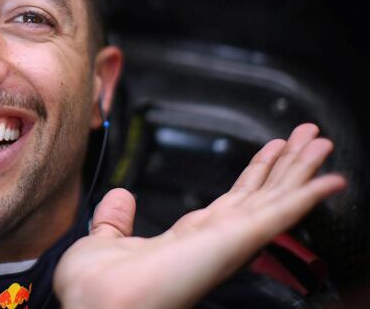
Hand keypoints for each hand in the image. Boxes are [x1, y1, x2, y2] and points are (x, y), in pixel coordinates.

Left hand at [54, 124, 345, 308]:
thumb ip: (116, 220)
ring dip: (301, 170)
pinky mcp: (236, 240)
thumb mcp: (105, 241)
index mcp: (189, 241)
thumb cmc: (96, 287)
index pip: (232, 203)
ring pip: (275, 199)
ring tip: (322, 142)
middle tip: (310, 136)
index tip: (272, 152)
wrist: (98, 301)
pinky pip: (280, 214)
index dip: (255, 176)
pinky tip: (330, 178)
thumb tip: (120, 197)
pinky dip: (307, 194)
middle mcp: (214, 241)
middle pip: (261, 196)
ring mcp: (228, 241)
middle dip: (286, 166)